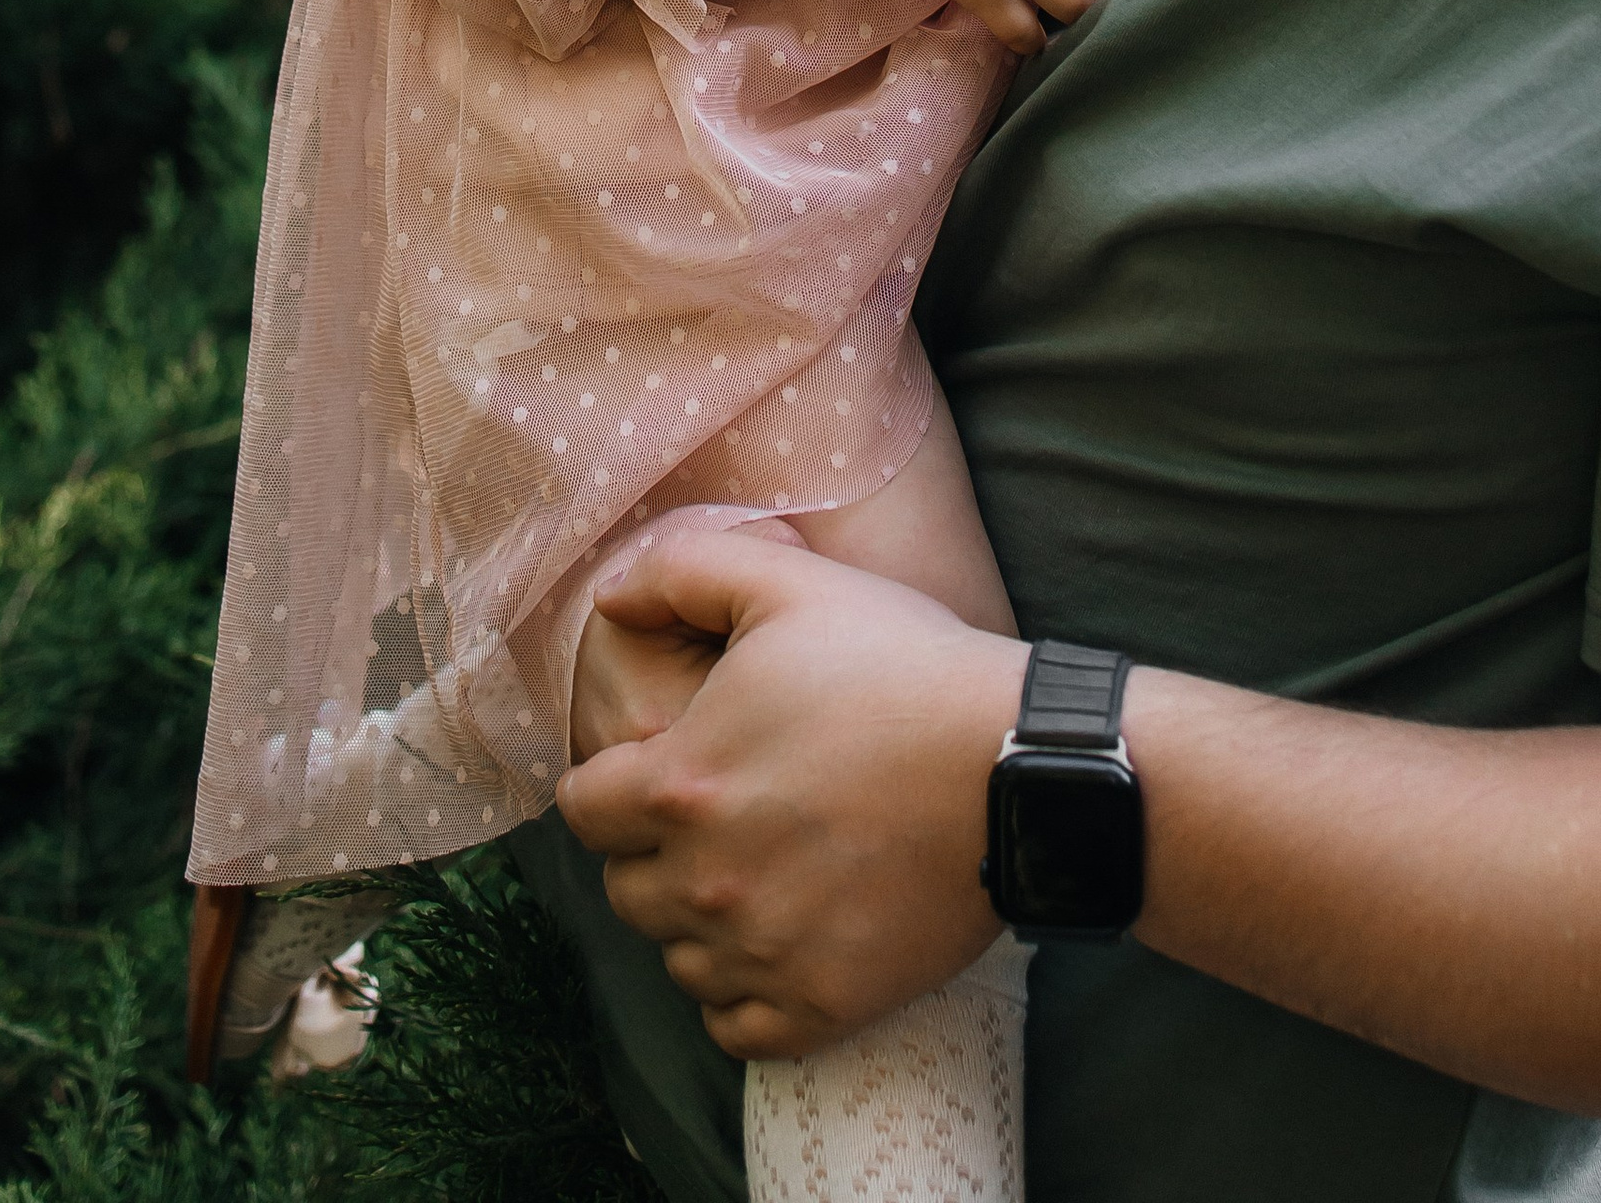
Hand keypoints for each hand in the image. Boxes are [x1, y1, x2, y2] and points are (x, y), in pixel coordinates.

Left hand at [558, 530, 1023, 1055]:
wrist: (1017, 767)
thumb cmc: (902, 666)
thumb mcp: (786, 584)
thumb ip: (680, 574)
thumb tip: (610, 600)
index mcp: (680, 784)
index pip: (583, 810)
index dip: (613, 783)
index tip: (661, 767)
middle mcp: (706, 883)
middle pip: (626, 890)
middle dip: (654, 852)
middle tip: (719, 814)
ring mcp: (763, 953)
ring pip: (677, 960)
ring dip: (698, 922)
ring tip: (757, 872)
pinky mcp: (821, 1005)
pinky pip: (735, 1027)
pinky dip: (743, 993)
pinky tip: (779, 940)